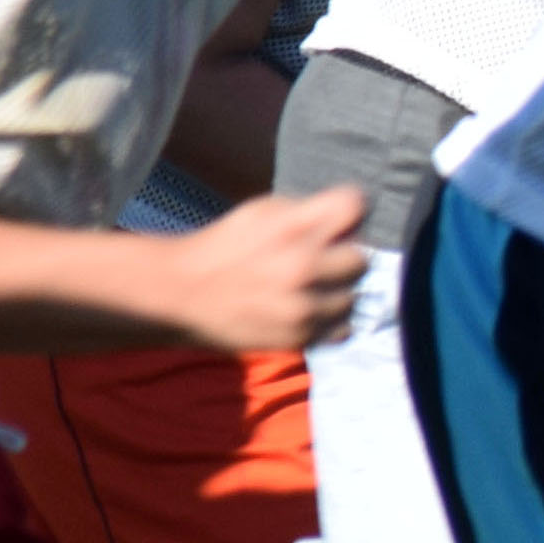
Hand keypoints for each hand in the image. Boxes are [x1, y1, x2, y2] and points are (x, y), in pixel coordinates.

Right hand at [151, 188, 364, 352]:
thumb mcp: (260, 210)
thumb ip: (309, 210)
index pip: (354, 206)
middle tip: (318, 260)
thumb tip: (354, 219)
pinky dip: (329, 320)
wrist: (180, 293)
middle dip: (343, 256)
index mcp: (291, 227)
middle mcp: (302, 265)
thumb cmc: (226, 246)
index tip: (338, 220)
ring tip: (305, 288)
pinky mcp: (300, 336)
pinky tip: (305, 310)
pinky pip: (344, 327)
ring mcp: (303, 305)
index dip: (348, 211)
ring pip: (354, 295)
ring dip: (336, 291)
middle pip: (362, 257)